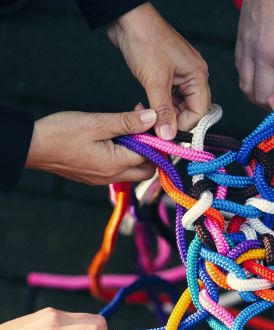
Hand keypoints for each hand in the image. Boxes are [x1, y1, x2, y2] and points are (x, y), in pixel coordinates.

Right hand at [25, 109, 157, 184]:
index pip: (151, 157)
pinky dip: (123, 157)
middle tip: (144, 130)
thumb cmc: (61, 133)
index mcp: (116, 164)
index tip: (151, 121)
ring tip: (127, 130)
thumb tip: (152, 118)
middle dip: (152, 152)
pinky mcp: (94, 177)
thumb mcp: (97, 123)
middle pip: (146, 170)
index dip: (155, 139)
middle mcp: (112, 176)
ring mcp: (102, 179)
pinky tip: (114, 139)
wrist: (30, 147)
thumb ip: (126, 122)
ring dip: (137, 154)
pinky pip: (117, 171)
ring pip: (132, 171)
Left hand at [107, 2, 210, 138]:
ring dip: (163, 114)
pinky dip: (158, 104)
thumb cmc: (145, 40)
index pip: (200, 112)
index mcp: (198, 75)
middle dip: (173, 121)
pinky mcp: (167, 72)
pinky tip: (146, 107)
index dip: (184, 126)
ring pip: (178, 104)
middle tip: (155, 130)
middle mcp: (193, 75)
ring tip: (147, 117)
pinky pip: (168, 96)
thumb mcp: (155, 81)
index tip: (167, 136)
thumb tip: (168, 135)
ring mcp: (180, 74)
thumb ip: (162, 111)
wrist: (126, 17)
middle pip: (190, 109)